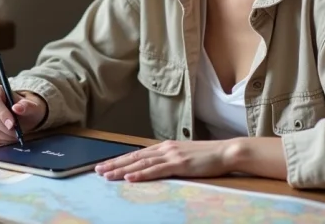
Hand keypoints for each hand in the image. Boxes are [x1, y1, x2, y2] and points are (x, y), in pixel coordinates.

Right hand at [0, 84, 46, 144]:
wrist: (25, 117)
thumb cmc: (27, 108)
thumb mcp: (32, 106)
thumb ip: (27, 106)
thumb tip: (17, 108)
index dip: (2, 113)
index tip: (13, 124)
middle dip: (4, 127)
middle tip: (17, 132)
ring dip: (5, 135)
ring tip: (16, 134)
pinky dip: (3, 141)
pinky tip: (11, 136)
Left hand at [95, 139, 237, 181]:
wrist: (226, 151)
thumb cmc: (207, 156)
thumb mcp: (184, 156)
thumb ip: (169, 159)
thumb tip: (156, 166)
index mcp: (165, 147)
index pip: (137, 154)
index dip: (120, 159)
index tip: (106, 164)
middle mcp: (165, 149)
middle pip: (134, 157)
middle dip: (115, 164)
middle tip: (98, 170)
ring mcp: (171, 156)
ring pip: (141, 164)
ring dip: (122, 170)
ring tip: (107, 175)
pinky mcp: (179, 164)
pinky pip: (156, 170)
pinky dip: (141, 174)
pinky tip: (130, 177)